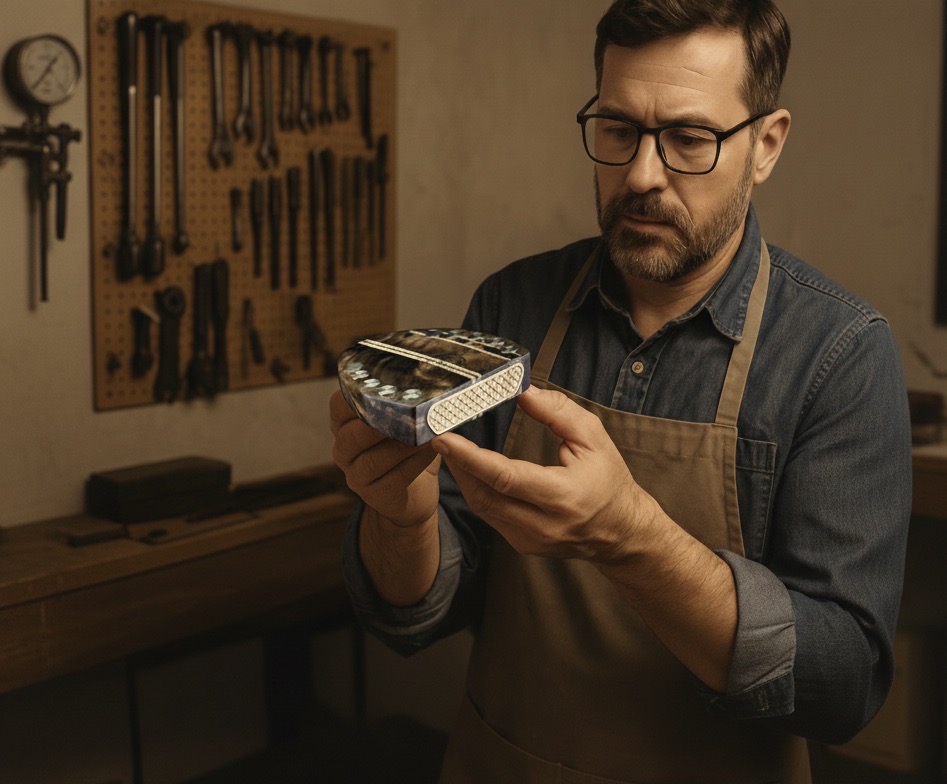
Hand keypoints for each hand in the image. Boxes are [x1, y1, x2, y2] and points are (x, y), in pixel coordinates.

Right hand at [329, 390, 440, 527]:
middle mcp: (344, 450)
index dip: (357, 397)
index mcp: (345, 425)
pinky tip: (431, 451)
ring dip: (402, 445)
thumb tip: (427, 379)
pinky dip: (414, 463)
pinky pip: (393, 479)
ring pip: (373, 460)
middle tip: (406, 414)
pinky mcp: (375, 495)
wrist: (417, 490)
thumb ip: (405, 402)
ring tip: (426, 434)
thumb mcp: (404, 420)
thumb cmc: (409, 445)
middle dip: (378, 424)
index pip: (338, 406)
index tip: (384, 391)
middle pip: (350, 436)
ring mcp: (356, 476)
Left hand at [430, 386, 653, 561]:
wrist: (622, 531)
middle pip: (484, 495)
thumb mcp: (594, 438)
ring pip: (482, 508)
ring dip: (463, 477)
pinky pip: (491, 516)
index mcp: (563, 497)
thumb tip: (523, 392)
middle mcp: (544, 525)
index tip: (443, 437)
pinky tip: (471, 471)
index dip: (470, 457)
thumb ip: (559, 412)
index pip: (505, 477)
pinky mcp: (523, 545)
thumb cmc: (609, 481)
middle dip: (457, 464)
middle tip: (438, 436)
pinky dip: (478, 491)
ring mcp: (531, 540)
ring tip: (450, 449)